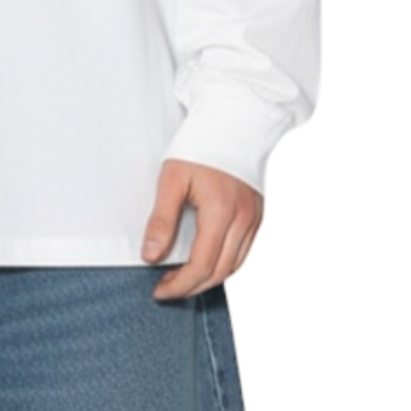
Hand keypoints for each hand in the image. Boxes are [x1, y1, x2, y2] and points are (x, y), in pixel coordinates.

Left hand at [142, 160, 263, 301]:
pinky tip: (208, 260)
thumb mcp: (172, 179)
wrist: (235, 120)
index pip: (202, 266)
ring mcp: (255, 217)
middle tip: (167, 288)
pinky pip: (246, 250)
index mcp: (222, 213)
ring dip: (210, 277)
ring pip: (237, 265)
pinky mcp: (259, 212)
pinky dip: (227, 263)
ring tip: (183, 277)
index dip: (180, 285)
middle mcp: (245, 220)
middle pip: (222, 272)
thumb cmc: (201, 146)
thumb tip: (151, 255)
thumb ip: (162, 220)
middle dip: (192, 287)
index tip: (159, 290)